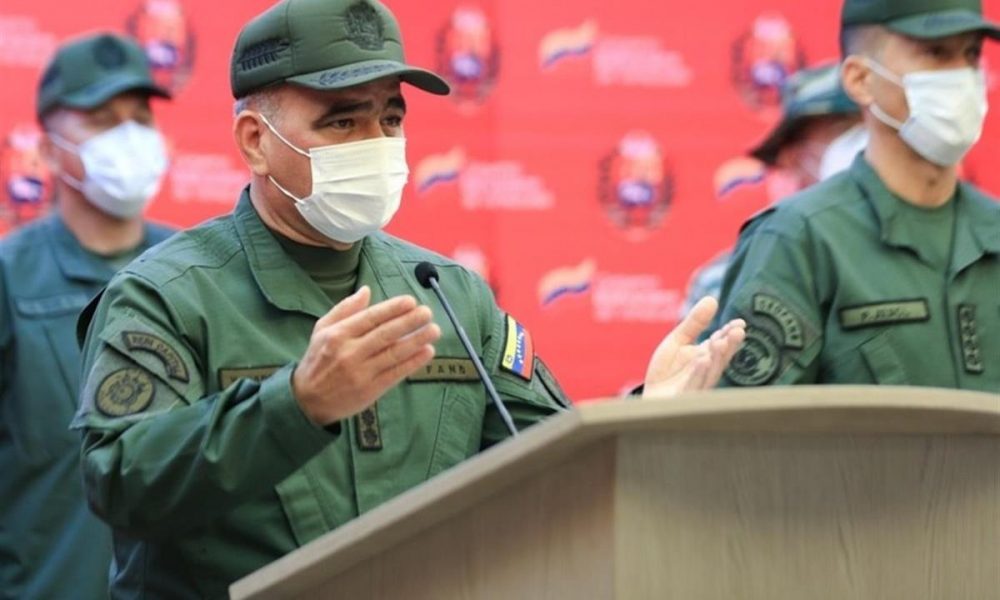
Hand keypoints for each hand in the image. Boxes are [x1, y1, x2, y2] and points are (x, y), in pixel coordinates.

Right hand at [292, 286, 441, 424]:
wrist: (308, 400)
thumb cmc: (317, 360)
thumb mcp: (322, 330)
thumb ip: (345, 309)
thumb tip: (366, 291)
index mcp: (338, 335)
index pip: (370, 318)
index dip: (392, 309)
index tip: (410, 301)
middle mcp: (349, 353)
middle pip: (385, 334)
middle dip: (409, 322)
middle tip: (427, 312)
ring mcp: (361, 373)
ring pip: (393, 354)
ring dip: (417, 341)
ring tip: (434, 330)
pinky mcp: (370, 390)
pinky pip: (396, 373)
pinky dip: (413, 362)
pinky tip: (427, 352)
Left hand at [642, 297, 745, 398]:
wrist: (652, 399)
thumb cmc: (667, 372)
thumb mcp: (678, 341)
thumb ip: (695, 323)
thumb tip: (712, 298)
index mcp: (707, 357)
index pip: (722, 344)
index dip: (730, 335)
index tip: (739, 324)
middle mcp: (706, 372)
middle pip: (720, 358)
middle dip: (729, 345)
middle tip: (738, 332)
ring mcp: (697, 387)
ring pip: (710, 372)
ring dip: (716, 358)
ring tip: (719, 342)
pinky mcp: (685, 399)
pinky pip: (693, 386)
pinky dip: (698, 373)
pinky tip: (702, 360)